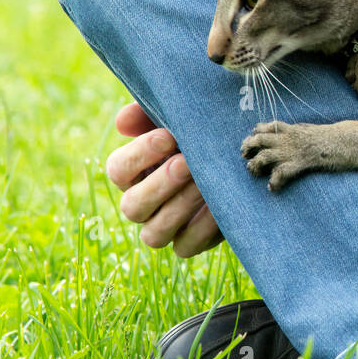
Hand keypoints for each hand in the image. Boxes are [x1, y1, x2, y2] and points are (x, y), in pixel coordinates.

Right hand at [106, 102, 222, 256]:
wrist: (239, 158)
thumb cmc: (200, 133)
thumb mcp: (178, 118)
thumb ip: (149, 113)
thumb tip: (123, 122)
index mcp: (132, 173)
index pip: (118, 170)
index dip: (139, 155)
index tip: (168, 136)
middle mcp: (142, 205)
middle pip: (132, 206)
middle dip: (160, 184)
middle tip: (186, 162)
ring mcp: (165, 228)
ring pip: (154, 234)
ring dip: (179, 207)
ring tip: (204, 183)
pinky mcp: (191, 242)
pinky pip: (186, 245)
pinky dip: (202, 228)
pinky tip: (219, 205)